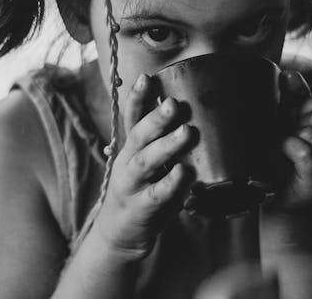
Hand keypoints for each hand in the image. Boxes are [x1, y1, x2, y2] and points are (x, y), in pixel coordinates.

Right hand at [92, 74, 195, 259]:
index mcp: (131, 147)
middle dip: (155, 118)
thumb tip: (192, 112)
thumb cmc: (142, 189)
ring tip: (186, 132)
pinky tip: (183, 172)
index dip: (137, 97)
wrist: (119, 234)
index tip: (147, 77)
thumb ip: (162, 140)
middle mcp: (127, 162)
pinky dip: (170, 183)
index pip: (131, 117)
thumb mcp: (147, 161)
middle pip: (138, 135)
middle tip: (174, 104)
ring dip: (166, 146)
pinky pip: (156, 195)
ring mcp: (131, 186)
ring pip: (145, 162)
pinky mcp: (140, 209)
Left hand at [273, 70, 311, 210]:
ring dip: (289, 136)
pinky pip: (304, 150)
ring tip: (284, 150)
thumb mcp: (292, 124)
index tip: (295, 122)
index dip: (307, 105)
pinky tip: (281, 154)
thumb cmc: (286, 159)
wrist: (278, 200)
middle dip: (297, 121)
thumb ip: (294, 99)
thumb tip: (289, 74)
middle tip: (287, 137)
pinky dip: (286, 146)